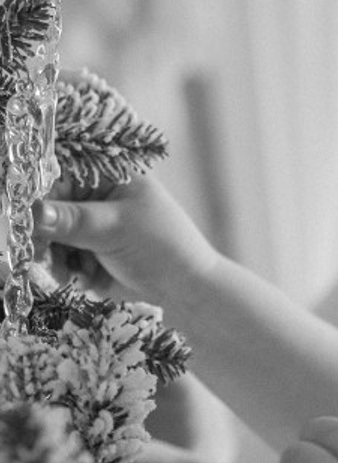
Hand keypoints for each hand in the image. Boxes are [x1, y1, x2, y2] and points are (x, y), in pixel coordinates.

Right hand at [35, 175, 218, 306]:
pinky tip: (84, 279)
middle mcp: (93, 196)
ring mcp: (88, 225)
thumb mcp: (116, 228)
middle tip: (41, 255)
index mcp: (106, 174)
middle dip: (41, 233)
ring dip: (52, 257)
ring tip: (70, 273)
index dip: (37, 196)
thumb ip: (72, 220)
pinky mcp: (86, 251)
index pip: (56, 174)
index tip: (27, 221)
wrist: (186, 288)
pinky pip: (58, 257)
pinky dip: (64, 270)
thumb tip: (32, 210)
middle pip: (46, 207)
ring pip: (48, 236)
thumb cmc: (162, 247)